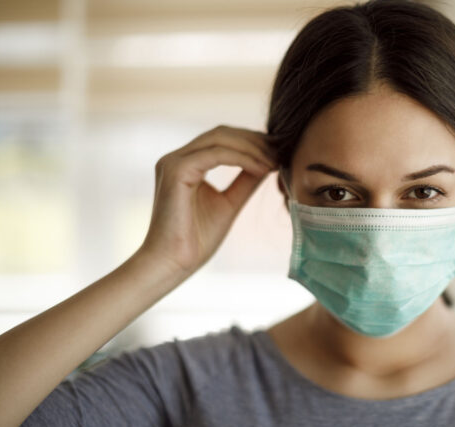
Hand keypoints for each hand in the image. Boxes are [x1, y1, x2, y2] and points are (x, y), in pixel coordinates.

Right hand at [138, 125, 276, 275]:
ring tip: (275, 161)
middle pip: (222, 133)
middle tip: (282, 152)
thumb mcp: (229, 204)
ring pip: (220, 139)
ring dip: (252, 148)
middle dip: (255, 140)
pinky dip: (243, 158)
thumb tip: (269, 163)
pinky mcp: (176, 170)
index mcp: (185, 164)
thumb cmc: (196, 241)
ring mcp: (173, 161)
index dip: (252, 142)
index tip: (279, 152)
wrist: (172, 263)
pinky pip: (216, 154)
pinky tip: (263, 169)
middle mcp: (176, 158)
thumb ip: (245, 181)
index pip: (222, 140)